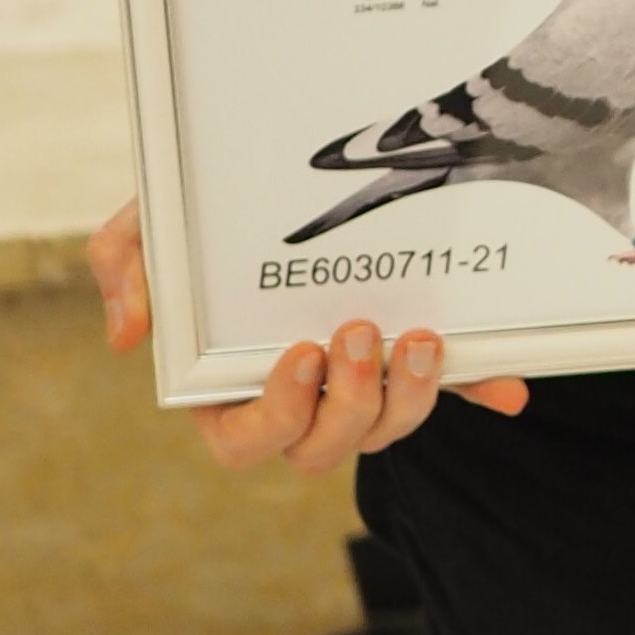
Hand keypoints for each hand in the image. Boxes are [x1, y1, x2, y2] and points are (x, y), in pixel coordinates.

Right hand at [88, 204, 528, 469]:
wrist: (264, 183)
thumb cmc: (195, 221)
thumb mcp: (148, 228)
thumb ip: (125, 268)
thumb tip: (128, 337)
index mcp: (224, 392)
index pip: (246, 442)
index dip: (278, 414)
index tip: (301, 353)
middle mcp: (294, 404)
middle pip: (322, 450)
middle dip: (351, 405)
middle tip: (362, 333)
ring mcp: (355, 388)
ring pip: (385, 431)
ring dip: (410, 400)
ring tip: (420, 338)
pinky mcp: (408, 364)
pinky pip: (449, 394)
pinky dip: (479, 392)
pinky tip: (508, 390)